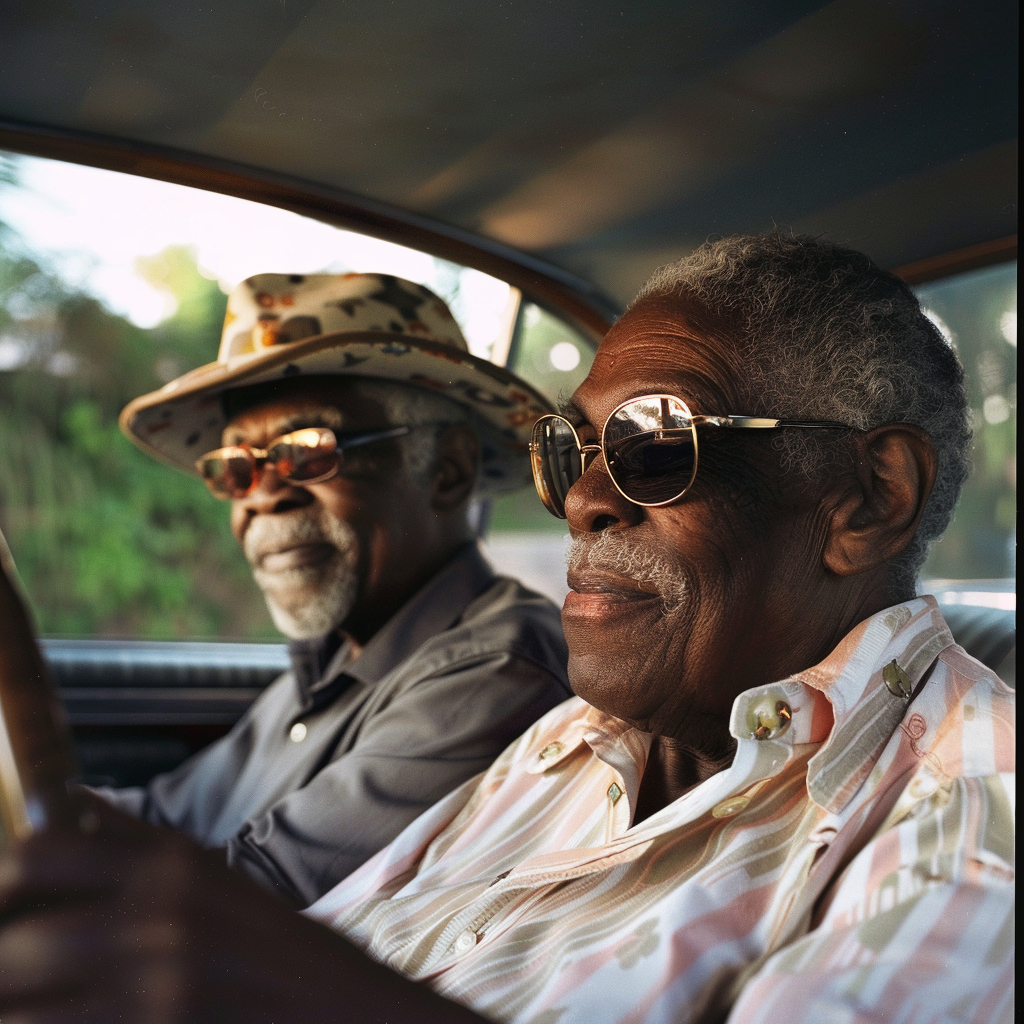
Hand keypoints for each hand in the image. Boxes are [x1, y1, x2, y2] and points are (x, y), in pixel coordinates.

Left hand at [0, 792, 482, 1022]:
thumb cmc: (280, 956)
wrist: (350, 1016)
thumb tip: (69, 801)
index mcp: (171, 866)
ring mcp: (157, 987)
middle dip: (1, 960)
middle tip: (14, 972)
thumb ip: (137, 843)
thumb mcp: (215, 882)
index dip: (2, 885)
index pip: (34, 857)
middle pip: (9, 942)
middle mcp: (158, 918)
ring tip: (32, 1006)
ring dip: (17, 1010)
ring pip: (19, 1010)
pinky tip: (64, 1021)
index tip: (6, 910)